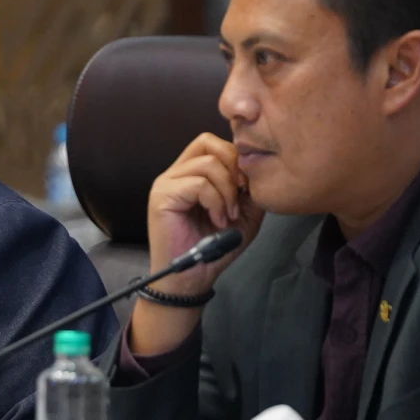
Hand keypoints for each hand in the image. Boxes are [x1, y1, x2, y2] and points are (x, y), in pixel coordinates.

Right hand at [146, 133, 262, 289]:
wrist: (193, 277)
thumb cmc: (214, 248)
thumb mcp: (243, 213)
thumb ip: (249, 189)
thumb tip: (257, 168)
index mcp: (192, 173)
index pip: (213, 143)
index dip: (236, 158)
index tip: (248, 188)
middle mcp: (176, 172)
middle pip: (207, 142)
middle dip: (233, 166)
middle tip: (241, 194)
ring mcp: (166, 183)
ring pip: (207, 164)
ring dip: (227, 191)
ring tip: (227, 215)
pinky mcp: (163, 196)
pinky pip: (198, 184)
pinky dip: (216, 202)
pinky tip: (217, 220)